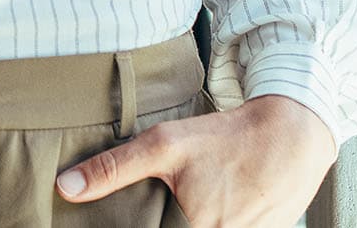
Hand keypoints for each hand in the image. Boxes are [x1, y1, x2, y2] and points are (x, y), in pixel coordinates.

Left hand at [55, 94, 336, 226]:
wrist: (292, 137)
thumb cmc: (224, 139)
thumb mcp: (164, 145)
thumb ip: (113, 169)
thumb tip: (64, 187)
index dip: (152, 225)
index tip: (157, 214)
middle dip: (174, 220)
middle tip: (184, 197)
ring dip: (195, 220)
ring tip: (204, 197)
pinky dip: (220, 222)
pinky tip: (221, 205)